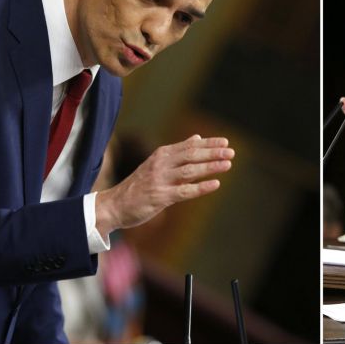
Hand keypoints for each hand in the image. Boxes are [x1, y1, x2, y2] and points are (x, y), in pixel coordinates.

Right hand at [95, 135, 233, 237]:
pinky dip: (201, 187)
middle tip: (231, 151)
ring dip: (210, 167)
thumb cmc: (138, 186)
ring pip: (189, 171)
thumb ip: (177, 152)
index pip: (188, 146)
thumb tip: (196, 138)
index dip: (208, 144)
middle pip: (190, 155)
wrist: (114, 205)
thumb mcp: (155, 164)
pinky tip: (215, 184)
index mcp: (160, 155)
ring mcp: (160, 180)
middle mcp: (160, 165)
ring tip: (228, 164)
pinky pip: (184, 191)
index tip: (225, 142)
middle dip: (212, 153)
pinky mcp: (160, 197)